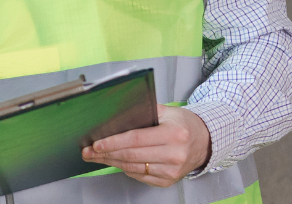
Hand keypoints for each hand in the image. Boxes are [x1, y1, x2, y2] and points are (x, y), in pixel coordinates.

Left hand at [82, 104, 210, 187]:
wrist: (204, 143)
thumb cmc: (183, 125)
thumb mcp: (168, 111)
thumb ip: (144, 110)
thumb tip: (117, 113)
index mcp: (174, 134)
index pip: (136, 139)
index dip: (113, 142)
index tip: (96, 143)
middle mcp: (174, 155)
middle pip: (131, 156)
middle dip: (106, 154)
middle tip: (88, 151)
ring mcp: (172, 171)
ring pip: (133, 168)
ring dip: (111, 162)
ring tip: (96, 156)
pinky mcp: (168, 181)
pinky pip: (140, 176)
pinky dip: (125, 169)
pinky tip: (115, 162)